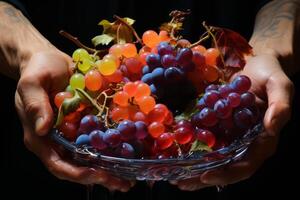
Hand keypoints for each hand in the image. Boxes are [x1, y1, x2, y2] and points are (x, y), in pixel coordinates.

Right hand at [15, 50, 133, 191]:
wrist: (49, 60)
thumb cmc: (37, 70)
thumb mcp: (31, 83)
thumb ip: (35, 105)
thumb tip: (43, 129)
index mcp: (41, 137)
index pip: (57, 163)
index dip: (77, 173)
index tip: (97, 174)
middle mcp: (59, 139)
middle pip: (78, 165)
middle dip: (100, 176)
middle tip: (122, 184)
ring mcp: (73, 131)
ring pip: (92, 155)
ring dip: (110, 166)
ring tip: (129, 176)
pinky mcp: (85, 121)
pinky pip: (100, 136)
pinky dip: (114, 145)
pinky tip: (131, 149)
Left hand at [172, 54, 293, 190]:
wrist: (257, 65)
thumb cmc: (271, 74)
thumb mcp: (280, 85)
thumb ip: (281, 106)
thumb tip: (271, 128)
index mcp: (264, 139)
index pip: (247, 164)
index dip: (227, 173)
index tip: (206, 175)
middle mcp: (248, 142)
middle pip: (227, 167)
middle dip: (206, 177)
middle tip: (182, 183)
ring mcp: (233, 135)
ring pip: (216, 159)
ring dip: (197, 170)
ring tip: (176, 178)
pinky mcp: (222, 126)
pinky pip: (209, 143)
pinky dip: (195, 151)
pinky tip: (178, 155)